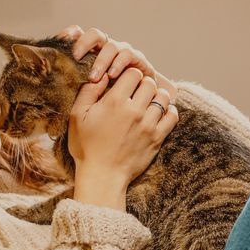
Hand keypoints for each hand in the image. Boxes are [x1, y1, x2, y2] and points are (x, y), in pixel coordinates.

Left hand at [58, 25, 176, 98]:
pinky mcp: (137, 59)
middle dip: (84, 43)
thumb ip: (75, 86)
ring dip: (101, 61)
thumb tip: (51, 85)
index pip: (79, 35)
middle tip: (75, 58)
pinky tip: (112, 75)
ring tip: (94, 78)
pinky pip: (127, 54)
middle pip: (95, 35)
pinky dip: (118, 63)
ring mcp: (122, 52)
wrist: (140, 107)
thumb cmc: (109, 103)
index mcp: (92, 53)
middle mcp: (106, 49)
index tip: (62, 39)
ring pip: (111, 46)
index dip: (70, 34)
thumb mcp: (88, 94)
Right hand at [66, 67, 179, 209]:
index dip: (128, 76)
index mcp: (114, 102)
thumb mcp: (77, 116)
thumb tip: (101, 75)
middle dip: (142, 84)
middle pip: (150, 83)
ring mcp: (148, 125)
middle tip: (135, 93)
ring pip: (163, 97)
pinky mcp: (157, 138)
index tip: (124, 84)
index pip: (133, 73)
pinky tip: (158, 115)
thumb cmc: (86, 146)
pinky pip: (173, 116)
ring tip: (147, 104)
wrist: (102, 176)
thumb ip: (89, 91)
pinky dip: (168, 111)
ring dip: (156, 97)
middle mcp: (134, 111)